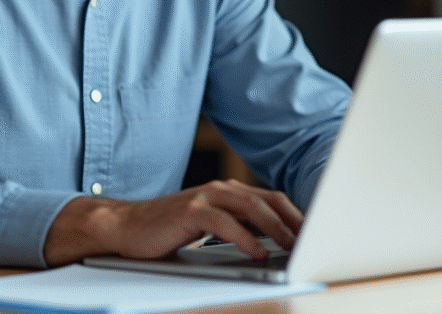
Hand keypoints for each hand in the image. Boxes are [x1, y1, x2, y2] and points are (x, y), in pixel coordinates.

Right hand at [43, 179, 302, 266]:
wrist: (126, 226)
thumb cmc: (168, 230)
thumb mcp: (208, 226)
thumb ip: (237, 227)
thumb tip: (274, 243)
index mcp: (226, 192)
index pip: (271, 199)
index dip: (295, 216)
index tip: (315, 234)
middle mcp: (219, 189)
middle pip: (267, 201)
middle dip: (293, 221)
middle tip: (312, 241)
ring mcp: (204, 197)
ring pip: (251, 208)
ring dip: (276, 229)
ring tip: (292, 247)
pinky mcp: (191, 211)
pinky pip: (225, 224)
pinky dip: (246, 239)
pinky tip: (259, 252)